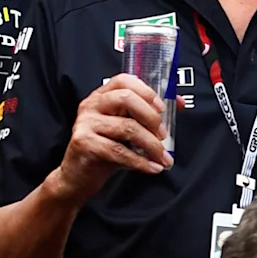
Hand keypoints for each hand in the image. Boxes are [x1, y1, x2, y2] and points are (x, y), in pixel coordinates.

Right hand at [49, 74, 171, 202]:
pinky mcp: (84, 143)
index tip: (162, 108)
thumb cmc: (104, 151)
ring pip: (127, 127)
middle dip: (151, 117)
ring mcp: (85, 123)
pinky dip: (141, 162)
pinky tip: (153, 168)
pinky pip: (119, 151)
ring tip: (163, 157)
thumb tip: (178, 102)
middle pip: (126, 98)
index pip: (124, 80)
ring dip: (151, 145)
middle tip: (164, 135)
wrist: (78, 177)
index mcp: (101, 97)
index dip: (146, 91)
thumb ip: (146, 116)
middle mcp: (91, 105)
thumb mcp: (126, 130)